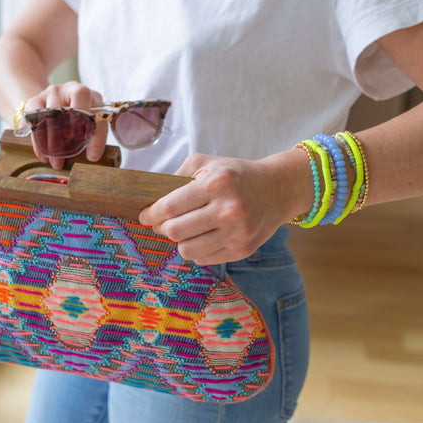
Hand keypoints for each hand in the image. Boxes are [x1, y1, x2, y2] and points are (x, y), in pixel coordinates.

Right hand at [22, 81, 107, 169]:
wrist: (55, 102)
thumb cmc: (79, 117)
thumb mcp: (91, 121)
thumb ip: (93, 135)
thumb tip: (92, 156)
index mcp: (89, 95)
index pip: (94, 114)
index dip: (95, 137)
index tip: (92, 156)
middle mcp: (71, 89)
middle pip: (69, 111)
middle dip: (67, 140)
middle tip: (66, 160)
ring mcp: (52, 93)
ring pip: (49, 116)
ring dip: (50, 143)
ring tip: (53, 161)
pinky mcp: (35, 100)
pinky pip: (33, 119)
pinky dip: (36, 139)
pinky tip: (42, 154)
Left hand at [139, 152, 310, 264]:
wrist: (278, 189)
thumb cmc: (236, 175)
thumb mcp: (207, 163)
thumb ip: (178, 176)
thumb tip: (152, 199)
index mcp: (216, 184)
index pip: (170, 207)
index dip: (151, 214)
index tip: (144, 216)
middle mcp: (227, 210)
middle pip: (175, 231)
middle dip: (162, 228)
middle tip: (163, 223)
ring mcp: (237, 233)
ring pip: (187, 250)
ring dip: (179, 241)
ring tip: (184, 230)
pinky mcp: (242, 250)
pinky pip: (204, 258)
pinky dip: (197, 249)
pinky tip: (202, 237)